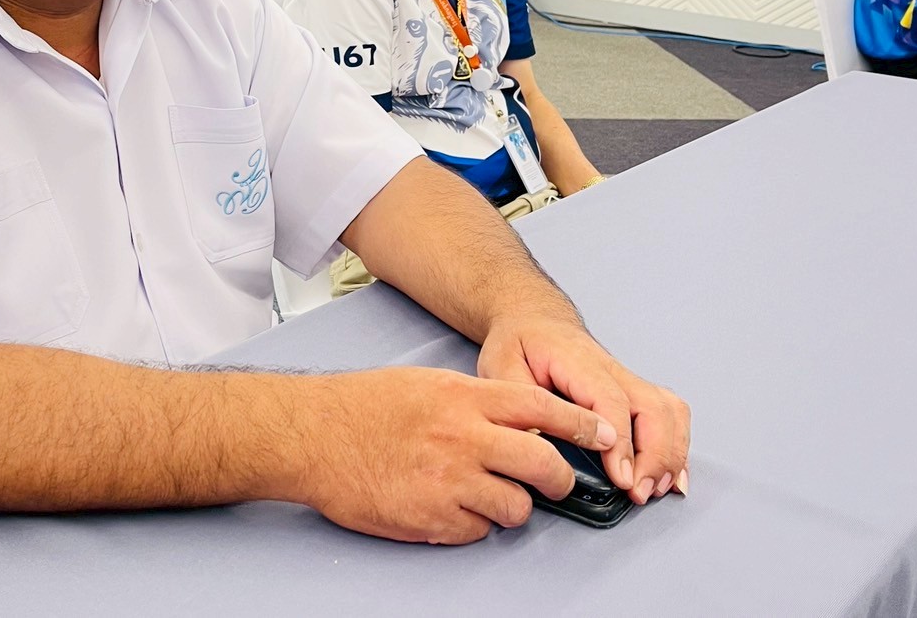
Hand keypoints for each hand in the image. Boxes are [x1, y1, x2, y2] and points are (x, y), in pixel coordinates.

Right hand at [290, 367, 617, 543]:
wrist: (312, 436)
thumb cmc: (362, 406)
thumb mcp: (427, 384)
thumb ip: (474, 402)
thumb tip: (517, 421)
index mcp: (464, 398)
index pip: (542, 408)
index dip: (581, 424)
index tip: (603, 433)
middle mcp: (464, 437)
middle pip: (544, 465)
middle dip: (560, 480)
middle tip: (556, 483)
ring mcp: (450, 481)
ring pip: (516, 508)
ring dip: (510, 507)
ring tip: (485, 496)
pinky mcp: (433, 518)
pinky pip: (477, 531)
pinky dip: (471, 525)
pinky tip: (449, 508)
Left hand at [476, 317, 690, 503]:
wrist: (533, 320)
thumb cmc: (519, 343)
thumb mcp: (500, 366)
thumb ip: (518, 402)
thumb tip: (537, 442)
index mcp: (578, 361)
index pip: (611, 402)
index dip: (621, 443)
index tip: (621, 478)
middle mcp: (611, 369)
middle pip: (652, 408)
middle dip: (654, 455)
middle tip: (638, 492)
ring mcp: (627, 380)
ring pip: (668, 410)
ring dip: (670, 452)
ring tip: (654, 489)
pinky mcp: (633, 392)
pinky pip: (670, 415)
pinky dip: (677, 446)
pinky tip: (672, 476)